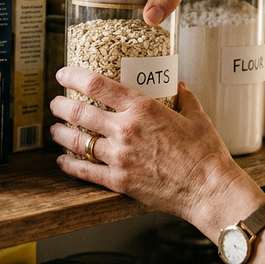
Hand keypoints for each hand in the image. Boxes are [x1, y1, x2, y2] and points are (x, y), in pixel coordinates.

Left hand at [49, 66, 264, 236]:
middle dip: (61, 105)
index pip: (97, 85)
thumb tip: (177, 85)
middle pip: (80, 112)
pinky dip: (69, 164)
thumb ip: (183, 97)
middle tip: (56, 103)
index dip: (74, 76)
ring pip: (77, 141)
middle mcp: (126, 130)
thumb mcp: (197, 116)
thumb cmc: (206, 154)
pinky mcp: (119, 182)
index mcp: (142, 109)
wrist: (209, 190)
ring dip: (61, 133)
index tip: (63, 74)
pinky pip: (85, 171)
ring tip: (55, 129)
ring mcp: (120, 157)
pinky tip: (62, 160)